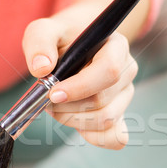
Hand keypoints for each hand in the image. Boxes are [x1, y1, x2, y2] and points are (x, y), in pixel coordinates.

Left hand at [23, 6, 137, 149]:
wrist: (73, 45)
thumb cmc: (61, 37)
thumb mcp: (44, 30)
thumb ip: (40, 43)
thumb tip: (41, 68)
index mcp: (115, 47)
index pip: (108, 71)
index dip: (80, 87)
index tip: (53, 93)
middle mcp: (127, 71)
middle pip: (102, 100)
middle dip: (68, 107)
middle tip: (47, 100)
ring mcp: (125, 95)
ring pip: (105, 120)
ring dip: (73, 120)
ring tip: (56, 107)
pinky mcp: (120, 115)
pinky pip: (114, 137)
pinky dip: (93, 137)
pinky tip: (75, 124)